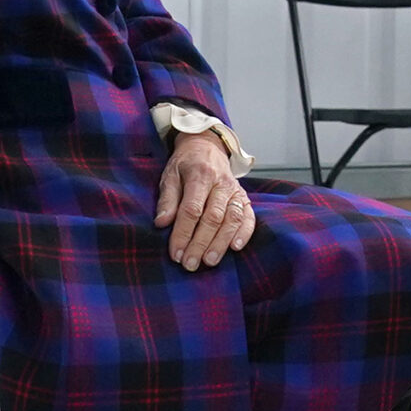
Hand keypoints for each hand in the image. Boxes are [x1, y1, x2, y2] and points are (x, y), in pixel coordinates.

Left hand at [155, 131, 255, 269]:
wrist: (207, 146)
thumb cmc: (186, 164)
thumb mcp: (170, 175)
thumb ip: (167, 200)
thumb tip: (162, 223)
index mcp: (200, 175)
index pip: (192, 209)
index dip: (183, 233)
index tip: (176, 253)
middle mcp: (221, 183)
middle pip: (213, 217)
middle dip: (200, 243)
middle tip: (190, 264)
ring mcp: (235, 190)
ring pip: (232, 219)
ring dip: (221, 242)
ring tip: (210, 261)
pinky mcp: (244, 197)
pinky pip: (249, 216)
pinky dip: (244, 232)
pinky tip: (235, 247)